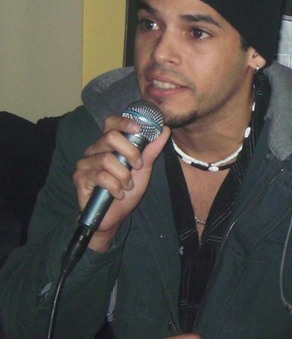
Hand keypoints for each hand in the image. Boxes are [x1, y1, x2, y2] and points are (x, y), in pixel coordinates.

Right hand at [73, 114, 169, 250]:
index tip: (139, 130)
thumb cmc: (127, 190)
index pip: (111, 122)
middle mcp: (94, 150)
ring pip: (107, 159)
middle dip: (130, 152)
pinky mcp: (80, 178)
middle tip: (137, 166)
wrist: (115, 216)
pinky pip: (100, 176)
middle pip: (110, 137)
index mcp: (108, 144)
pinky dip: (114, 186)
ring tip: (127, 185)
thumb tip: (164, 130)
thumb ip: (151, 150)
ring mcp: (85, 163)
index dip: (124, 122)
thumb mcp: (143, 169)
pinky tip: (118, 194)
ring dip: (123, 174)